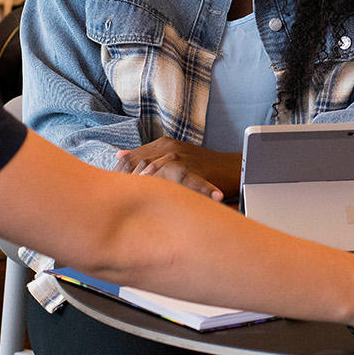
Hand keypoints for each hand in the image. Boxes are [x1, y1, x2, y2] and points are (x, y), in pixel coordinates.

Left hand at [115, 139, 235, 201]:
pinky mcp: (194, 169)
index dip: (120, 178)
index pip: (128, 160)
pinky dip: (169, 195)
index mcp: (161, 144)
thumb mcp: (174, 157)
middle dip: (129, 188)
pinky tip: (168, 207)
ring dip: (146, 193)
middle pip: (137, 167)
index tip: (119, 198)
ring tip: (145, 209)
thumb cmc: (203, 169)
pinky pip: (176, 184)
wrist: (234, 168)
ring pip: (152, 175)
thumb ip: (146, 156)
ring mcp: (181, 157)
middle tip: (128, 207)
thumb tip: (118, 154)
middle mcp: (168, 148)